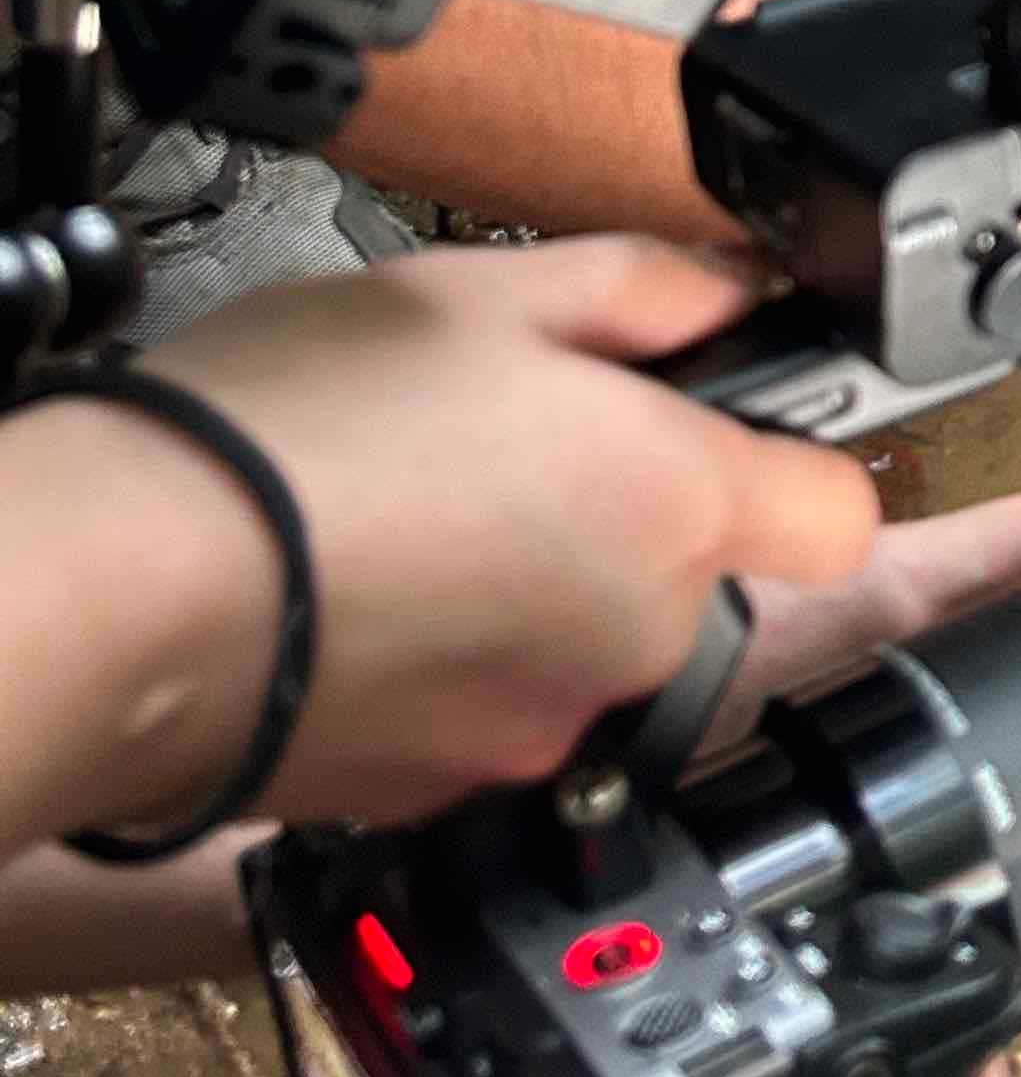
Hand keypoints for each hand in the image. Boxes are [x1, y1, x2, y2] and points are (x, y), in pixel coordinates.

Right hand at [14, 239, 879, 840]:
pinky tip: (364, 586)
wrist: (125, 590)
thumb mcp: (479, 291)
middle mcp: (636, 634)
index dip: (795, 456)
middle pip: (697, 571)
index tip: (727, 421)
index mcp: (675, 503)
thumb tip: (728, 294)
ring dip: (534, 581)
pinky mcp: (447, 787)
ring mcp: (543, 724)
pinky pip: (491, 704)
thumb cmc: (289, 430)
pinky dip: (451, 653)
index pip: (840, 509)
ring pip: (588, 639)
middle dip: (630, 506)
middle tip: (510, 436)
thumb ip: (640, 290)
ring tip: (411, 508)